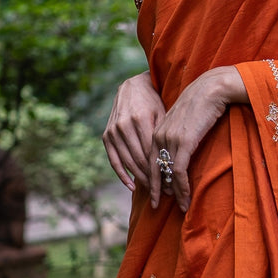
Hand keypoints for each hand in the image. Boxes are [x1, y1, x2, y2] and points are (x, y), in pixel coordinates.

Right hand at [102, 71, 165, 189]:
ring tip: (151, 189)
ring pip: (127, 162)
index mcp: (140, 119)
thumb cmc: (154, 102)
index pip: (151, 152)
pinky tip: (132, 186)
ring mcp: (113, 131)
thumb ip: (163, 135)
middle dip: (151, 177)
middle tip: (162, 190)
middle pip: (139, 159)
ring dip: (139, 178)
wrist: (133, 87)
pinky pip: (114, 160)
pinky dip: (122, 175)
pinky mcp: (106, 135)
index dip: (160, 170)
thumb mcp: (163, 114)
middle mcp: (124, 125)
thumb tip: (172, 162)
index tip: (170, 182)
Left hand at [150, 66, 246, 212]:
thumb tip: (181, 149)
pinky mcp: (183, 143)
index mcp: (157, 131)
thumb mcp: (184, 121)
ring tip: (181, 206)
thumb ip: (178, 135)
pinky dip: (182, 187)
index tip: (156, 193)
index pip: (150, 160)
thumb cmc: (202, 104)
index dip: (152, 178)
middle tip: (157, 206)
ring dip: (174, 193)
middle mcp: (160, 136)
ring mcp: (170, 140)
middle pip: (154, 170)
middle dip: (155, 190)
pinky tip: (186, 198)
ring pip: (167, 174)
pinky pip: (179, 171)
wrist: (211, 89)